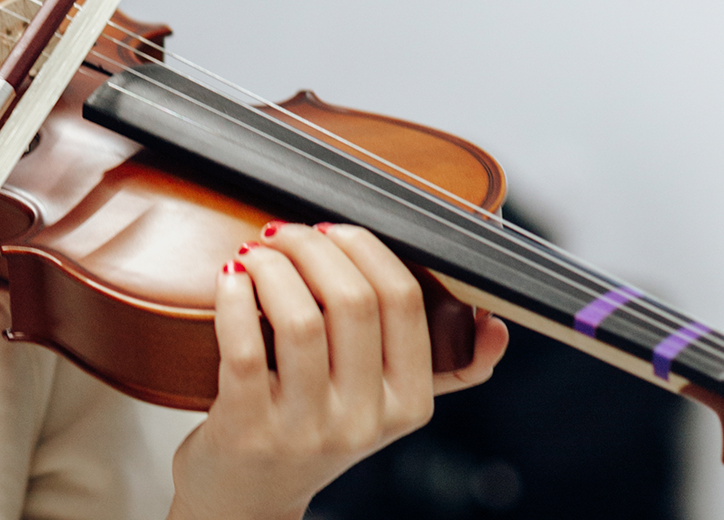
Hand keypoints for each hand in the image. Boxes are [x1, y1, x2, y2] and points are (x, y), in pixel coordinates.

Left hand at [167, 222, 509, 519]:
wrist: (249, 498)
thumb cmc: (313, 433)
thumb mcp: (384, 407)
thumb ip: (441, 367)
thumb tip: (494, 325)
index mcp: (408, 404)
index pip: (405, 302)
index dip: (366, 248)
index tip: (332, 230)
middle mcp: (363, 420)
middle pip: (353, 301)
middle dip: (313, 247)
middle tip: (284, 233)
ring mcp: (306, 429)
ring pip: (300, 320)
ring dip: (272, 267)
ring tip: (255, 254)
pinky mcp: (249, 431)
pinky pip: (245, 347)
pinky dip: (234, 299)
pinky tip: (229, 278)